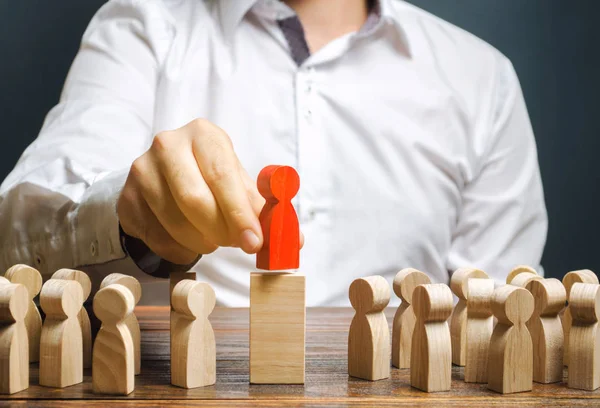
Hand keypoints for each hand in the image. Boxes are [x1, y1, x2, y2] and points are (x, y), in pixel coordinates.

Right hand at [117, 119, 265, 263]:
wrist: (167, 172)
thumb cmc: (211, 175)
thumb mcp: (238, 179)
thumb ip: (258, 205)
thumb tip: (281, 235)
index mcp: (203, 134)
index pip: (222, 176)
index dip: (239, 213)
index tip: (254, 241)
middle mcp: (167, 145)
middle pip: (194, 200)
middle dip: (220, 231)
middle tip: (233, 242)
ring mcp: (142, 171)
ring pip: (175, 223)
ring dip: (202, 242)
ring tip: (212, 239)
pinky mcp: (126, 199)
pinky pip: (156, 238)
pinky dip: (181, 250)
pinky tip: (190, 241)